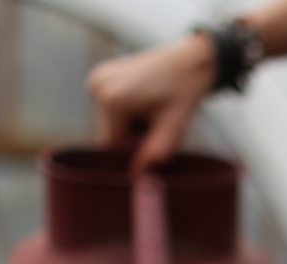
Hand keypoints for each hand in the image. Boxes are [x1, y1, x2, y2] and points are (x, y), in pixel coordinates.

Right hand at [87, 35, 216, 172]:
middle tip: (157, 126)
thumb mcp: (173, 129)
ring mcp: (96, 78)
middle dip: (132, 138)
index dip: (133, 153)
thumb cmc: (184, 93)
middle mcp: (98, 87)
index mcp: (112, 100)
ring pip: (109, 122)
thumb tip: (136, 179)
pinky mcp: (100, 75)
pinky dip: (125, 112)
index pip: (111, 147)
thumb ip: (155, 155)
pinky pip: (109, 108)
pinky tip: (144, 103)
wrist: (190, 61)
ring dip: (129, 126)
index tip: (153, 148)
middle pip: (109, 134)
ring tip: (152, 113)